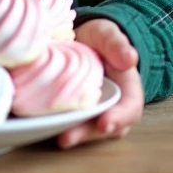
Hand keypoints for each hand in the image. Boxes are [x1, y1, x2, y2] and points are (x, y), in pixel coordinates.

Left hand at [58, 18, 143, 148]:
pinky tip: (43, 124)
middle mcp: (111, 108)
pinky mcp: (73, 111)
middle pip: (104, 127)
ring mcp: (92, 112)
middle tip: (68, 137)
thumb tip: (130, 58)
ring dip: (72, 135)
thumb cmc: (99, 39)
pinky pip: (67, 121)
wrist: (81, 40)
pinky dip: (57, 125)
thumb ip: (117, 44)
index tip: (105, 123)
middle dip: (87, 134)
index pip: (129, 109)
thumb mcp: (108, 35)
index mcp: (127, 91)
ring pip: (85, 129)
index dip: (118, 118)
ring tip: (58, 137)